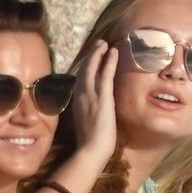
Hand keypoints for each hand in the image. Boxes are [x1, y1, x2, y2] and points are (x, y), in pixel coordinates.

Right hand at [70, 39, 118, 164]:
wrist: (91, 150)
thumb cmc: (90, 143)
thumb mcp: (86, 123)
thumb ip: (87, 113)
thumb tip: (91, 110)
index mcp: (77, 101)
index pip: (80, 79)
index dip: (86, 67)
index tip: (91, 59)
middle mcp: (81, 94)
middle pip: (84, 69)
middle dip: (91, 55)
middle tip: (98, 44)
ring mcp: (91, 94)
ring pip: (93, 67)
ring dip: (99, 53)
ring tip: (104, 43)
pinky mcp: (103, 96)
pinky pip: (106, 74)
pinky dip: (110, 61)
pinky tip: (114, 51)